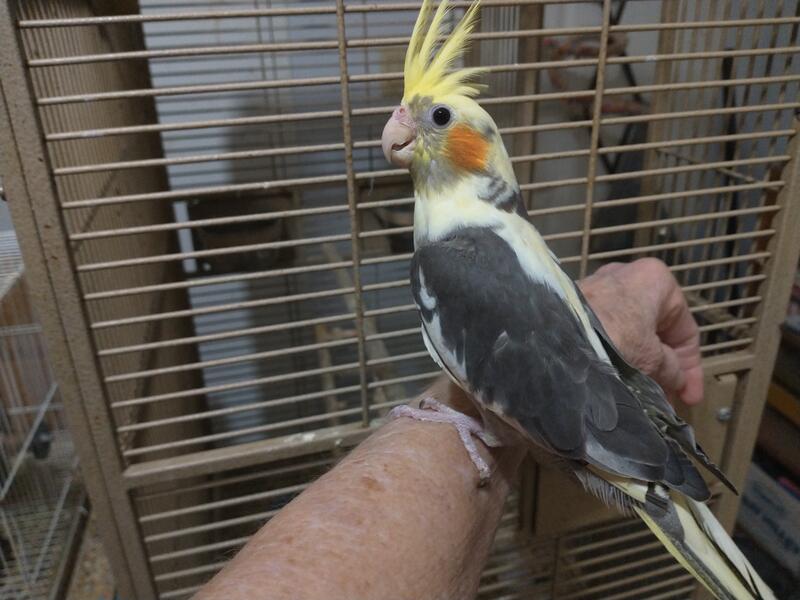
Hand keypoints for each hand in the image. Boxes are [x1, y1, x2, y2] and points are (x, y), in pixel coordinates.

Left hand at [579, 258, 703, 405]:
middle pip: (656, 331)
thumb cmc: (610, 339)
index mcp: (654, 279)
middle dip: (664, 368)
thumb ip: (671, 369)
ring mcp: (598, 289)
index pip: (685, 329)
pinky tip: (619, 380)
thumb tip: (675, 379)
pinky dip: (616, 354)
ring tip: (643, 396)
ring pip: (630, 332)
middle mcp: (625, 277)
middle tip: (667, 398)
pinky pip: (606, 332)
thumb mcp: (652, 359)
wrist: (554, 339)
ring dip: (641, 364)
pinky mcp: (576, 305)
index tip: (689, 396)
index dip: (691, 367)